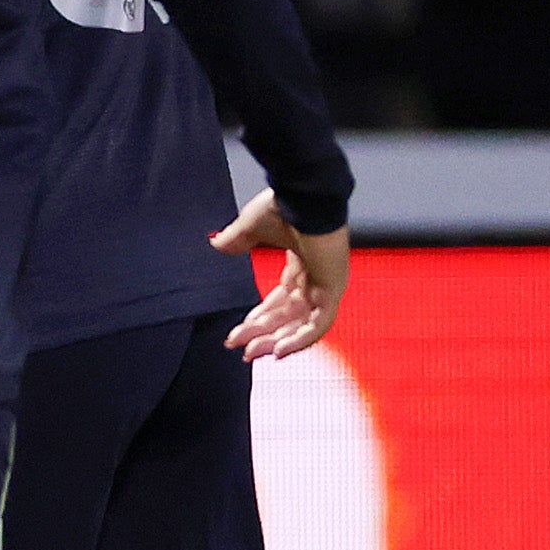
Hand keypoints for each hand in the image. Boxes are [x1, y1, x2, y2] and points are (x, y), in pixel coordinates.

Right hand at [215, 189, 347, 360]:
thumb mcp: (251, 227)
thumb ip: (236, 239)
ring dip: (276, 341)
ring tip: (252, 353)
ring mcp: (326, 284)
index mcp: (300, 262)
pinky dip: (299, 340)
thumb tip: (217, 244)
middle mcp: (314, 277)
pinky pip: (318, 324)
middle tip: (239, 349)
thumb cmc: (285, 205)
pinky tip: (278, 351)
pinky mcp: (332, 289)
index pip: (280, 301)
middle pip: (287, 317)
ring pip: (300, 325)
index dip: (258, 318)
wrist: (304, 196)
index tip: (236, 332)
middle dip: (261, 334)